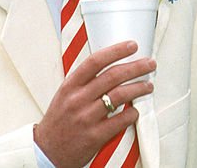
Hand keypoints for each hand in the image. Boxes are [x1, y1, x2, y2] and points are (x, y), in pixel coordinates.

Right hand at [35, 41, 156, 167]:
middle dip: (136, 67)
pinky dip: (132, 113)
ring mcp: (87, 118)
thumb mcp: (65, 95)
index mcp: (70, 86)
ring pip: (120, 95)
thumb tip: (113, 65)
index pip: (95, 61)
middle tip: (149, 64)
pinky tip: (136, 110)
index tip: (132, 45)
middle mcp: (78, 99)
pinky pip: (121, 120)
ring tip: (148, 86)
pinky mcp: (95, 136)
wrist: (47, 152)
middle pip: (113, 76)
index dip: (116, 51)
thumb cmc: (59, 121)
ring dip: (139, 88)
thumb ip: (85, 81)